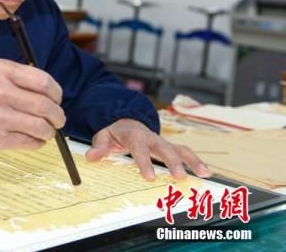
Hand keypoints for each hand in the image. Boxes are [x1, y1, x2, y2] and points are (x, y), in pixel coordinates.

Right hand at [0, 59, 64, 152]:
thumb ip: (14, 77)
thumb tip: (45, 91)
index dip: (56, 93)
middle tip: (57, 120)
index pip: (44, 81)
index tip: (56, 100)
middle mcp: (1, 91)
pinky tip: (31, 140)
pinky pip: (28, 142)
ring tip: (44, 132)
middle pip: (46, 106)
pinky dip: (35, 143)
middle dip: (57, 116)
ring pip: (41, 127)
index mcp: (1, 70)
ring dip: (48, 132)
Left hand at [85, 118, 211, 179]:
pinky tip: (206, 172)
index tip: (150, 177)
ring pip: (180, 148)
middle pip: (164, 147)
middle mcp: (151, 137)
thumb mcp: (102, 136)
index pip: (139, 148)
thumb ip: (98, 147)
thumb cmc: (114, 132)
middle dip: (173, 162)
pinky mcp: (169, 147)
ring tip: (204, 173)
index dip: (145, 162)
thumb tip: (91, 157)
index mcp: (134, 135)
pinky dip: (196, 161)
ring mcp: (162, 142)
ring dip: (192, 160)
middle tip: (180, 177)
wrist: (124, 120)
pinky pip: (184, 152)